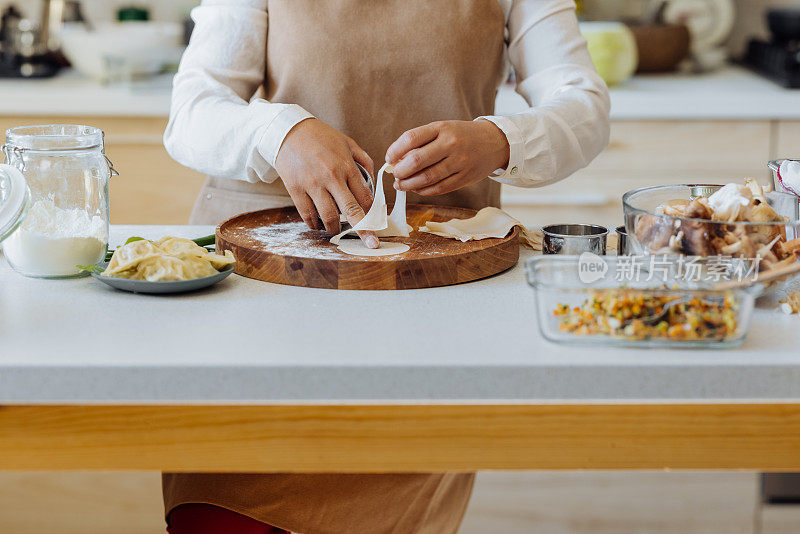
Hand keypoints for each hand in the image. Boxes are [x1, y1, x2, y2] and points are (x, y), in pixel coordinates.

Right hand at [276, 118, 377, 247]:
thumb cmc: (321, 137)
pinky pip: (307, 214)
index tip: (375, 224)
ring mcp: (312, 184)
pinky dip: (314, 224)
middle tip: (371, 244)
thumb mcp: (347, 142)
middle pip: (351, 210)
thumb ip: (364, 161)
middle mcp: (331, 177)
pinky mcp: (295, 189)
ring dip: (335, 229)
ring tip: (337, 230)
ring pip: (328, 216)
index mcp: (346, 165)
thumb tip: (373, 182)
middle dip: (363, 230)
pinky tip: (318, 225)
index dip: (372, 213)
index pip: (365, 196)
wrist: (288, 131)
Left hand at [386, 120, 508, 195]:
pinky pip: (438, 188)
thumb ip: (421, 142)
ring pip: (427, 178)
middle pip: (417, 161)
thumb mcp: (443, 129)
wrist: (494, 142)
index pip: (411, 138)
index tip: (389, 158)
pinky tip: (416, 189)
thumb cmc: (461, 136)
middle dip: (400, 171)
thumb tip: (396, 161)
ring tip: (401, 184)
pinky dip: (423, 191)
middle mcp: (451, 144)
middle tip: (395, 174)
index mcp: (442, 128)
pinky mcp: (464, 178)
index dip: (395, 150)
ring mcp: (459, 162)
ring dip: (409, 184)